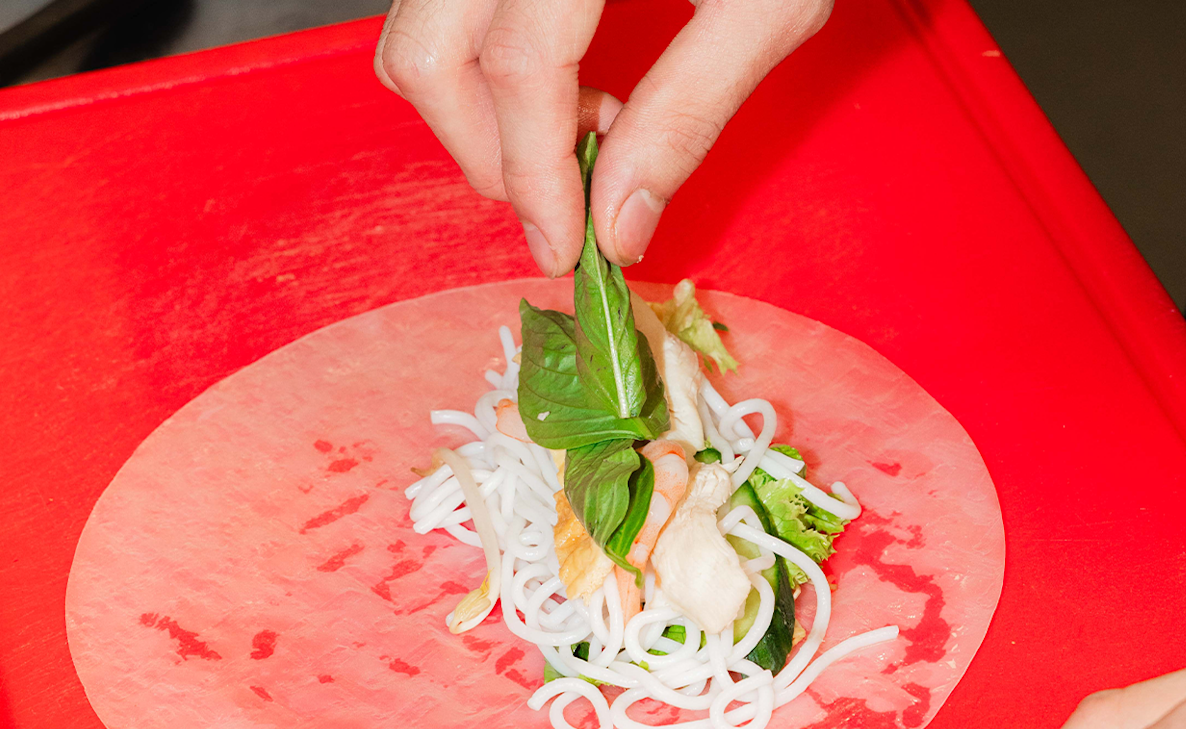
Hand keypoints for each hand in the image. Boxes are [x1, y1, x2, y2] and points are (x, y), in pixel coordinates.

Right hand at [373, 0, 833, 275]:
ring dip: (477, 115)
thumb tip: (619, 223)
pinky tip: (562, 77)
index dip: (534, 175)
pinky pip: (436, 6)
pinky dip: (480, 65)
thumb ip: (690, 111)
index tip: (564, 246)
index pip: (516, 66)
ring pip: (415, 33)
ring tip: (583, 126)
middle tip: (569, 200)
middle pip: (429, 56)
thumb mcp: (770, 0)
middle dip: (490, 156)